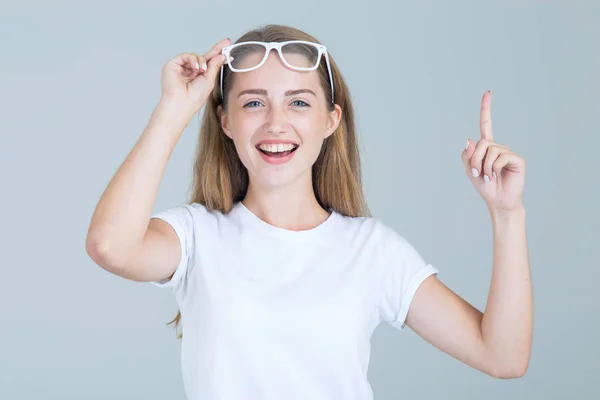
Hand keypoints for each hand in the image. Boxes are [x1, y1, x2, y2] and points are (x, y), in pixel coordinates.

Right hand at [160, 37, 229, 111]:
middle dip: (216, 50)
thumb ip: (214, 66)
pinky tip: (195, 68)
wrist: (182, 102)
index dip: (218, 54)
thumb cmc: (195, 97)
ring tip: (202, 71)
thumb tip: (221, 55)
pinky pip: (186, 55)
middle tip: (226, 43)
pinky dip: (192, 60)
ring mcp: (182, 67)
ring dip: (201, 61)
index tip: (228, 45)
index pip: (210, 63)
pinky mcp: (173, 64)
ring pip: (196, 56)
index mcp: (200, 77)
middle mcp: (191, 71)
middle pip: (204, 56)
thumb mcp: (209, 80)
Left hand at [461, 91, 525, 212]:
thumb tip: (469, 139)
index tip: (488, 93)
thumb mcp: (470, 171)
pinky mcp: (517, 159)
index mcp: (487, 148)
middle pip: (481, 143)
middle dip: (475, 159)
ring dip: (484, 166)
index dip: (486, 109)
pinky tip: (496, 176)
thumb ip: (467, 156)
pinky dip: (493, 168)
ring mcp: (508, 152)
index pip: (486, 125)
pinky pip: (500, 157)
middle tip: (477, 174)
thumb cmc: (485, 187)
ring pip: (489, 150)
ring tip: (488, 177)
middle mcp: (498, 147)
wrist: (498, 201)